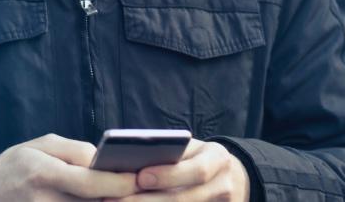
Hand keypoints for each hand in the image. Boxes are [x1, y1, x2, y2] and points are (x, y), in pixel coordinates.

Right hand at [0, 133, 139, 200]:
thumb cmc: (19, 163)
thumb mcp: (44, 144)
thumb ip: (77, 151)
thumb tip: (107, 162)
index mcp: (45, 174)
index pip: (89, 183)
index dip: (118, 183)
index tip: (138, 178)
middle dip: (120, 197)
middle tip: (142, 189)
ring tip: (123, 194)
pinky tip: (104, 200)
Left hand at [109, 139, 249, 201]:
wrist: (227, 176)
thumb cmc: (196, 157)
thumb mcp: (189, 148)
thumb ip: (168, 151)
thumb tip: (129, 159)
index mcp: (218, 159)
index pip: (197, 170)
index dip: (168, 175)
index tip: (140, 177)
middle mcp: (223, 186)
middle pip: (185, 198)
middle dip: (148, 201)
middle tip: (116, 200)